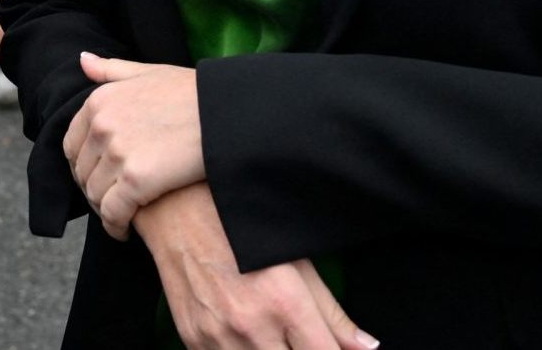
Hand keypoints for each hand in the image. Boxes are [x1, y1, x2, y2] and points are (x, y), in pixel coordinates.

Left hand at [65, 53, 204, 238]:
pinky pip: (113, 213)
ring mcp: (117, 153)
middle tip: (109, 202)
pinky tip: (124, 231)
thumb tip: (82, 61)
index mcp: (99, 102)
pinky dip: (115, 226)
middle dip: (92, 190)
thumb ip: (111, 71)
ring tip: (119, 217)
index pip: (72, 144)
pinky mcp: (136, 181)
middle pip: (82, 172)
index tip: (97, 178)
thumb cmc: (193, 93)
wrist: (226, 113)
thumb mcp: (149, 72)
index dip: (82, 166)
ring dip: (103, 210)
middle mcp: (102, 126)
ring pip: (95, 195)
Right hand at [136, 184, 376, 349]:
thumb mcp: (296, 259)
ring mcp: (218, 336)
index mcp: (285, 303)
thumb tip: (366, 348)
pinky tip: (241, 332)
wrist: (175, 206)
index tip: (325, 345)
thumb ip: (332, 312)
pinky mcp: (193, 339)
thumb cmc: (241, 224)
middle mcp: (251, 325)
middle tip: (295, 336)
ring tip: (268, 331)